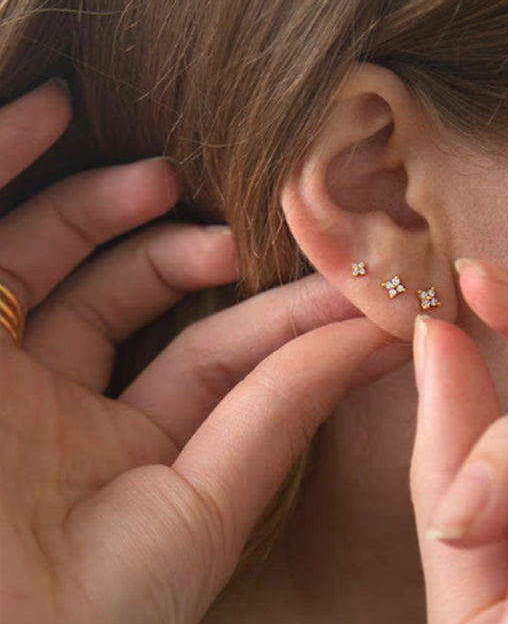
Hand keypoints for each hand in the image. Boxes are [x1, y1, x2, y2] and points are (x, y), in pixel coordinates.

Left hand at [0, 81, 406, 623]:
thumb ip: (5, 250)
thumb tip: (78, 153)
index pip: (28, 253)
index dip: (55, 180)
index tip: (72, 108)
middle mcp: (50, 409)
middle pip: (125, 296)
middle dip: (170, 241)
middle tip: (222, 219)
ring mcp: (124, 459)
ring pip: (212, 357)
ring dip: (276, 309)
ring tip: (320, 273)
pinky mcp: (193, 514)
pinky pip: (260, 425)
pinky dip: (314, 374)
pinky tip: (356, 333)